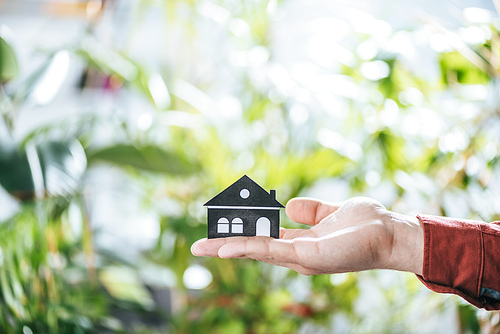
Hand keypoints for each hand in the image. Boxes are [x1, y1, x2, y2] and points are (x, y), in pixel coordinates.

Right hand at [191, 197, 422, 275]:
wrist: (392, 232)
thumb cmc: (367, 223)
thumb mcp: (332, 211)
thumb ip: (311, 210)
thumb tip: (289, 206)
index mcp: (302, 243)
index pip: (264, 240)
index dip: (242, 236)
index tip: (221, 232)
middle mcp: (298, 254)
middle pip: (255, 249)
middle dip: (226, 248)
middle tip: (199, 247)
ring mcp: (302, 258)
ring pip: (257, 251)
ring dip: (229, 249)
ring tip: (203, 248)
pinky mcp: (309, 257)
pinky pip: (272, 251)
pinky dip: (248, 248)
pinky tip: (227, 248)